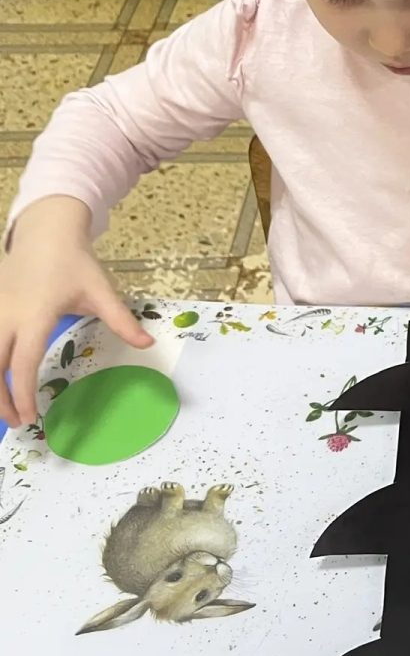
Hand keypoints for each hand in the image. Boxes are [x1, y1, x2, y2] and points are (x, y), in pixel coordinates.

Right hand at [0, 197, 152, 427]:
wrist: (45, 233)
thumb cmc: (74, 263)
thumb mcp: (101, 290)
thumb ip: (121, 320)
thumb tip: (148, 343)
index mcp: (34, 316)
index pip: (22, 363)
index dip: (24, 393)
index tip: (32, 416)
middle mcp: (5, 317)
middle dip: (0, 398)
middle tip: (17, 421)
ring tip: (7, 408)